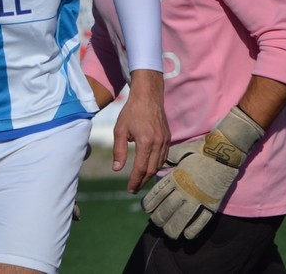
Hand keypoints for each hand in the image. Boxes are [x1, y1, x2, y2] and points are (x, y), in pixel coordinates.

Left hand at [112, 70, 169, 192]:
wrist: (148, 96)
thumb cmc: (131, 112)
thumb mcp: (120, 130)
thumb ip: (118, 151)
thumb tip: (117, 169)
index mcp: (145, 142)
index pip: (140, 168)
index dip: (135, 181)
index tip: (129, 189)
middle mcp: (158, 144)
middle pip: (151, 170)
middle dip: (142, 181)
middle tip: (134, 189)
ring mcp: (165, 141)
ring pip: (159, 164)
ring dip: (150, 175)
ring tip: (140, 180)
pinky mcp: (168, 138)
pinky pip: (163, 157)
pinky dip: (156, 165)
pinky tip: (149, 168)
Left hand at [142, 106, 263, 239]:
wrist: (225, 151)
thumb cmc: (201, 149)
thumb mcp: (180, 152)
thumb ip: (168, 160)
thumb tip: (158, 166)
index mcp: (176, 177)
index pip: (157, 195)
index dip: (149, 204)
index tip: (146, 209)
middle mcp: (185, 190)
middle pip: (167, 209)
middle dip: (158, 218)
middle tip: (156, 222)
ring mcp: (199, 199)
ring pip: (181, 219)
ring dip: (172, 228)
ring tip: (168, 232)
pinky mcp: (212, 204)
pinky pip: (201, 222)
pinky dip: (193, 230)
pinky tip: (187, 235)